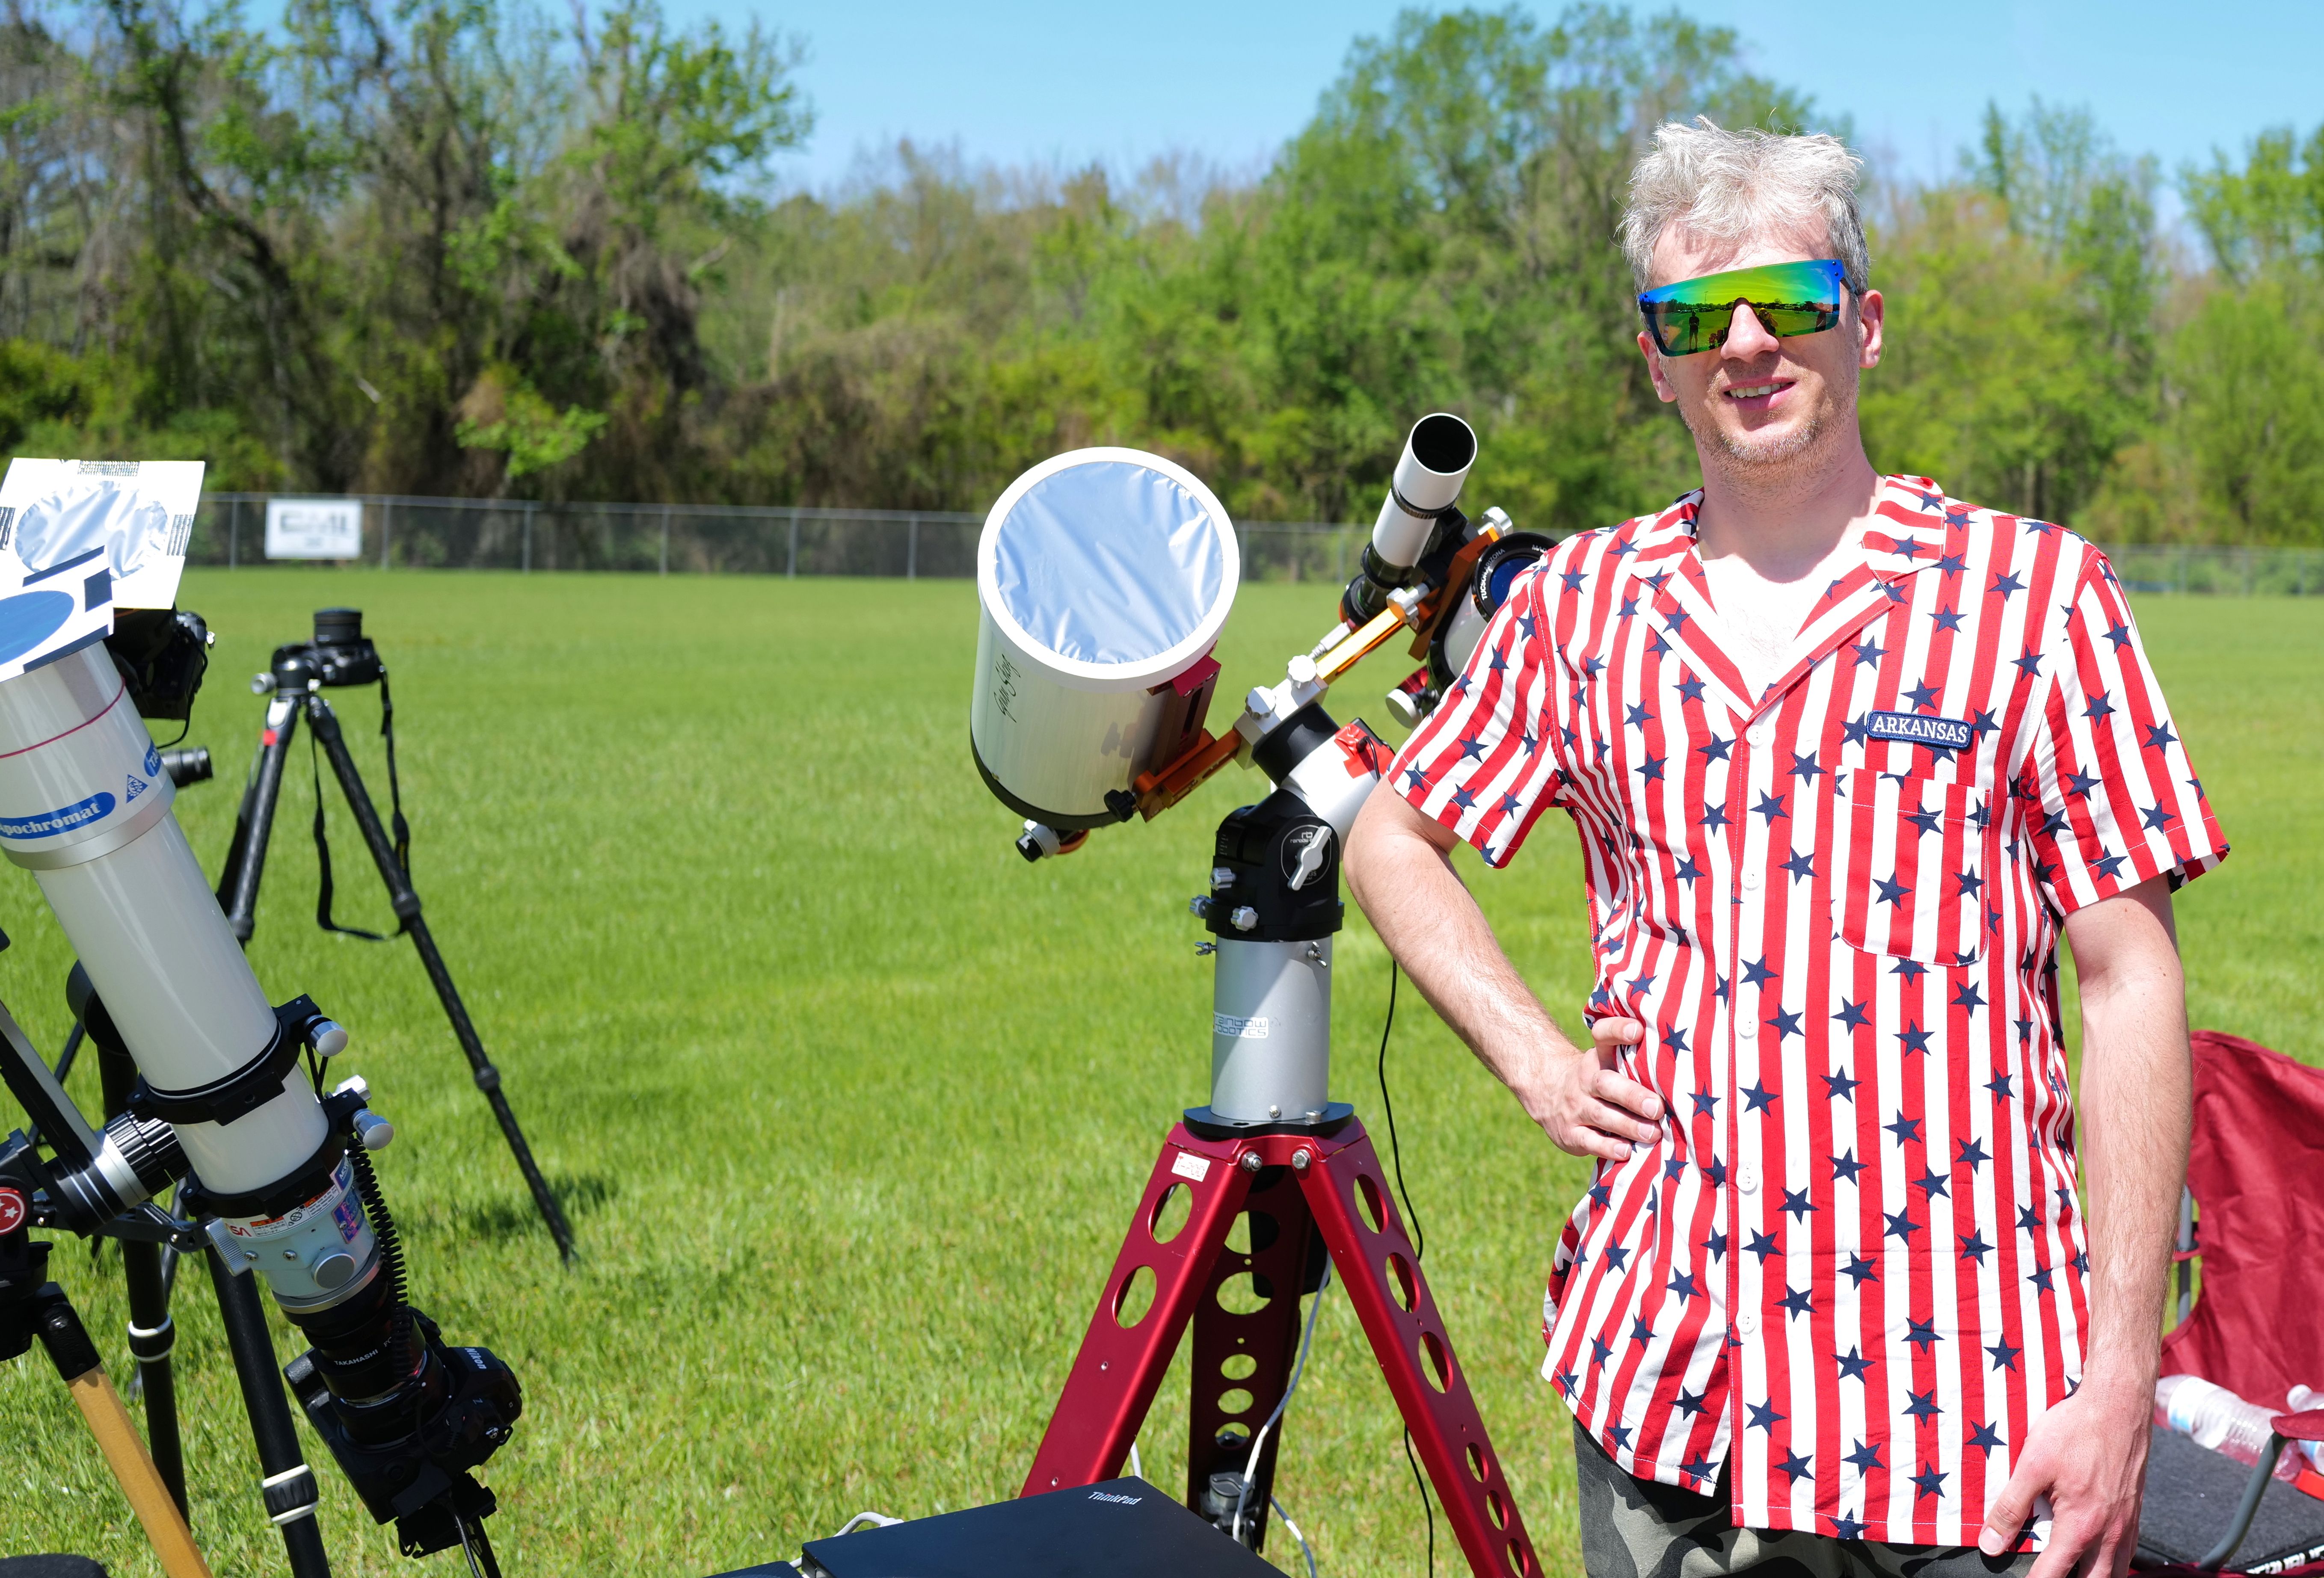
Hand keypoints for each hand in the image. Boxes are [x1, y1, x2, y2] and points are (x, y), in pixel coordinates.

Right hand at [1513, 1016, 1664, 1161]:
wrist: (1548, 1095)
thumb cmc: (1599, 1080)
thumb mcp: (1608, 1062)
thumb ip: (1637, 1060)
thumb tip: (1685, 1064)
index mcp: (1598, 1058)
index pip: (1603, 1036)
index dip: (1618, 1030)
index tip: (1638, 1030)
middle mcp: (1586, 1080)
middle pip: (1606, 1084)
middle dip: (1632, 1096)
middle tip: (1656, 1107)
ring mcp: (1576, 1107)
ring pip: (1601, 1115)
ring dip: (1629, 1125)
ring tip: (1653, 1133)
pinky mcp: (1570, 1133)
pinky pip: (1590, 1141)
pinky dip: (1609, 1148)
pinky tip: (1626, 1151)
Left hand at [1978, 1372, 2152, 1576]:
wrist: (2118, 1407)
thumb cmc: (2077, 1431)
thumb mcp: (2032, 1466)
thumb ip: (2011, 1508)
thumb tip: (1990, 1543)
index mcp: (2081, 1526)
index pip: (2054, 1573)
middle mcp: (2110, 1533)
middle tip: (2044, 1574)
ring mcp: (2127, 1525)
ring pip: (2114, 1571)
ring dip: (2092, 1576)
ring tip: (2069, 1569)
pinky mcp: (2134, 1513)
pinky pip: (2126, 1553)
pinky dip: (2110, 1562)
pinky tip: (2095, 1554)